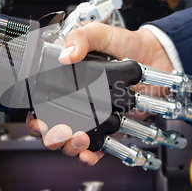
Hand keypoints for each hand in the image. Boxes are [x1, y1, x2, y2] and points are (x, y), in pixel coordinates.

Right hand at [26, 22, 172, 165]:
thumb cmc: (126, 45)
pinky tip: (88, 155)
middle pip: (51, 130)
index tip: (38, 120)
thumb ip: (81, 38)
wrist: (157, 56)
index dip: (35, 117)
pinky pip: (96, 150)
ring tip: (79, 139)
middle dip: (50, 137)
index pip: (40, 105)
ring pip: (70, 143)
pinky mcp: (110, 130)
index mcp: (65, 83)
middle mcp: (76, 104)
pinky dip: (89, 157)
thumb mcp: (100, 34)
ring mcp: (93, 119)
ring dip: (69, 147)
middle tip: (61, 132)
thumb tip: (66, 56)